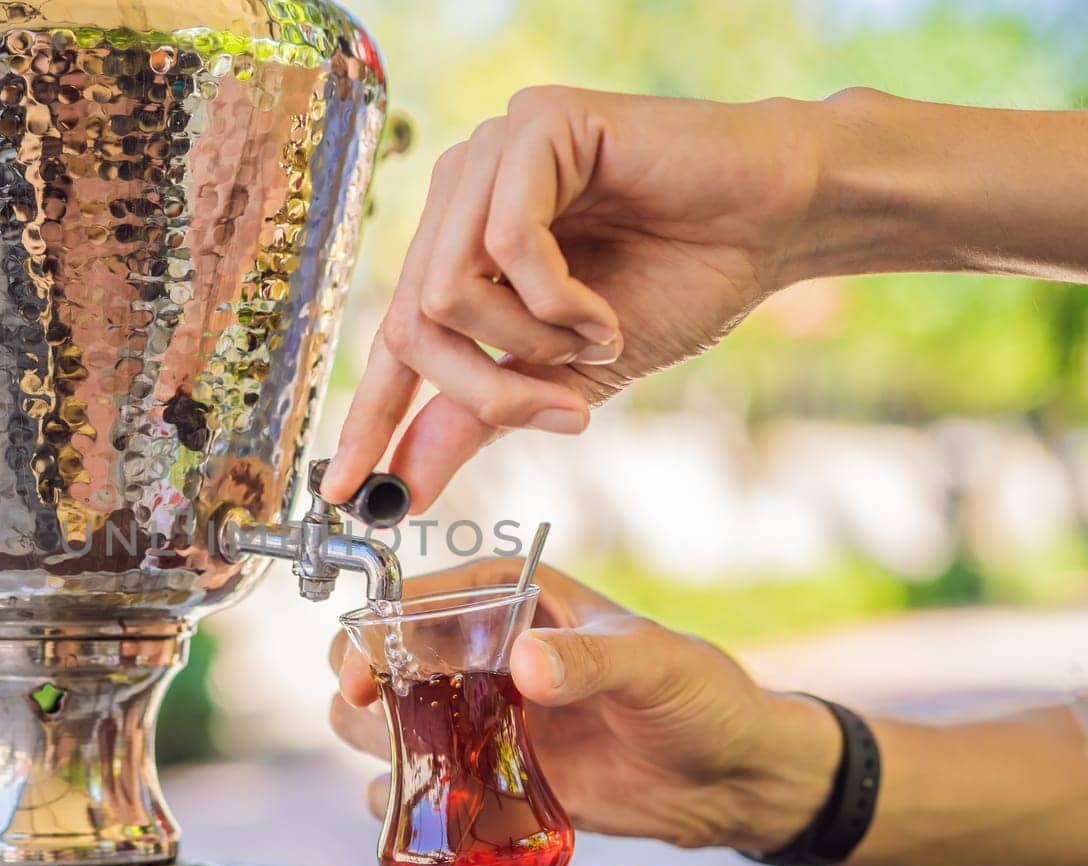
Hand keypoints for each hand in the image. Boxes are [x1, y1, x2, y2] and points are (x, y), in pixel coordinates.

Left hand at [321, 87, 820, 509]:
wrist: (775, 226)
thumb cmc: (680, 282)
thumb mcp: (565, 373)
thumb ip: (482, 416)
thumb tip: (403, 488)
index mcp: (462, 244)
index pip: (396, 336)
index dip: (370, 416)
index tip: (341, 489)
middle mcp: (462, 194)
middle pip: (413, 322)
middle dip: (483, 389)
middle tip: (561, 410)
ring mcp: (492, 153)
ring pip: (446, 291)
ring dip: (529, 343)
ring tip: (593, 335)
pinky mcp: (536, 125)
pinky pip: (506, 244)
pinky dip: (558, 301)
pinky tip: (603, 306)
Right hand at [327, 558, 840, 851]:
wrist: (732, 777)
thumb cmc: (701, 695)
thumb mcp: (653, 663)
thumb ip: (591, 659)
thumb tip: (525, 663)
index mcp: (510, 600)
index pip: (415, 602)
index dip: (374, 633)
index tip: (361, 676)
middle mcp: (480, 656)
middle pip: (381, 662)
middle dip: (362, 694)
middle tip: (382, 728)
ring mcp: (479, 719)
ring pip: (385, 726)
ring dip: (384, 748)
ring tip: (423, 771)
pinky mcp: (489, 778)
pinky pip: (424, 789)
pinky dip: (414, 806)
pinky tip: (438, 816)